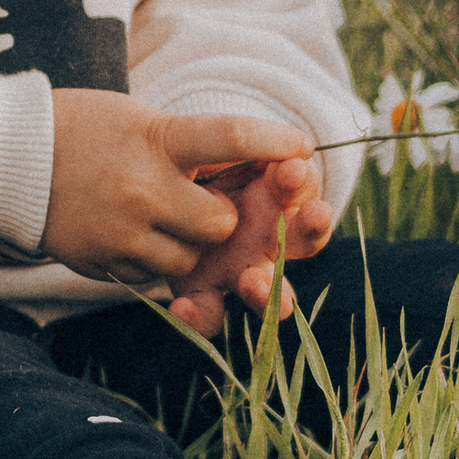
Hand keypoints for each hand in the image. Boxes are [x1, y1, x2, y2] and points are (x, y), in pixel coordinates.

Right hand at [42, 95, 320, 329]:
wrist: (10, 159)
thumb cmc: (88, 131)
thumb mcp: (143, 120)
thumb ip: (195, 145)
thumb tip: (264, 166)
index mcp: (158, 138)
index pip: (230, 136)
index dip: (272, 142)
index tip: (301, 148)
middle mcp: (143, 187)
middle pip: (220, 223)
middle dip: (223, 221)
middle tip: (205, 204)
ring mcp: (122, 231)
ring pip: (191, 261)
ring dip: (191, 247)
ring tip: (163, 220)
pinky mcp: (105, 264)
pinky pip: (156, 281)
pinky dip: (157, 265)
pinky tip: (136, 236)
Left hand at [163, 154, 333, 335]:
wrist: (144, 188)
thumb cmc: (188, 158)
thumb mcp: (208, 144)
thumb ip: (239, 142)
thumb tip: (280, 143)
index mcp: (275, 192)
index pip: (301, 186)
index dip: (300, 180)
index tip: (292, 169)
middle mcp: (268, 235)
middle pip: (302, 239)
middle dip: (311, 228)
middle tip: (314, 216)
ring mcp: (240, 268)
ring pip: (268, 290)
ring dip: (265, 290)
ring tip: (251, 281)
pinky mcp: (205, 292)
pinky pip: (210, 313)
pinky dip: (199, 316)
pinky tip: (182, 307)